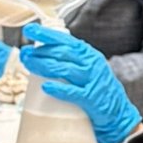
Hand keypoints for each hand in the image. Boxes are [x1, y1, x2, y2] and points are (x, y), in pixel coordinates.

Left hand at [18, 24, 141, 142]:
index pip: (64, 40)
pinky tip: (45, 86)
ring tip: (28, 64)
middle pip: (61, 54)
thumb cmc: (96, 87)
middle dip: (39, 52)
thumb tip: (38, 54)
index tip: (29, 30)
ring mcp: (91, 81)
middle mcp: (90, 64)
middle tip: (24, 54)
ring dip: (43, 66)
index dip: (46, 34)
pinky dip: (58, 89)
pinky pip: (73, 92)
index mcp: (87, 54)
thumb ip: (68, 59)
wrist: (117, 112)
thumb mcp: (86, 67)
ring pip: (64, 70)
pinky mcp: (91, 99)